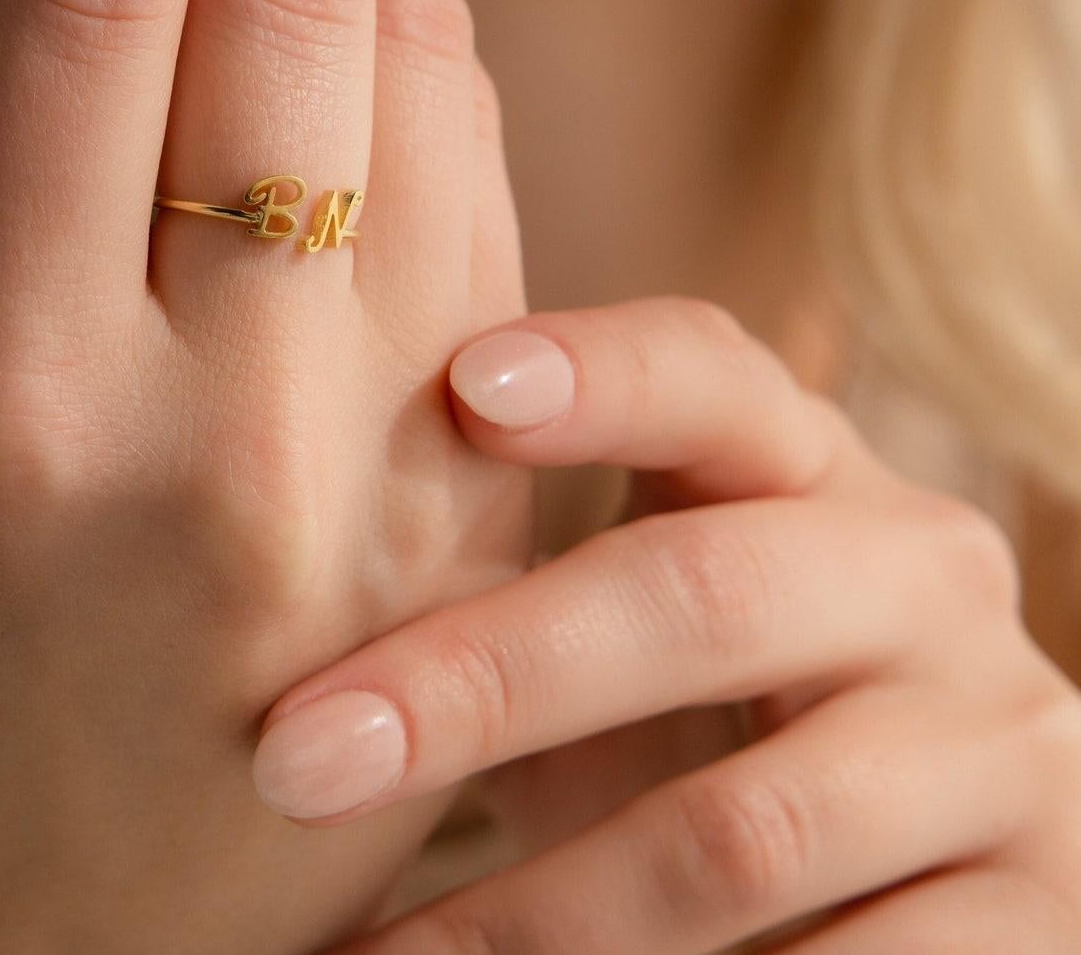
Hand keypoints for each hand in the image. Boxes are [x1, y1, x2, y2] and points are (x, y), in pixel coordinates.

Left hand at [252, 298, 1080, 952]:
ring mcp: (998, 745)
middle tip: (297, 758)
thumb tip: (269, 577)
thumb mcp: (626, 618)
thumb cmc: (695, 705)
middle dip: (484, 680)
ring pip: (743, 828)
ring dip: (536, 913)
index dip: (599, 374)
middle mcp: (920, 577)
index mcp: (805, 466)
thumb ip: (513, 566)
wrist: (899, 858)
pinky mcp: (1040, 914)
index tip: (462, 387)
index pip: (713, 373)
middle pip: (702, 594)